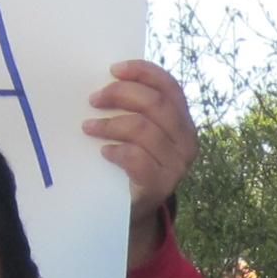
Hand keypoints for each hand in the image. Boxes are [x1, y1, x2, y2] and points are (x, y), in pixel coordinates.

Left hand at [86, 60, 197, 258]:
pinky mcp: (160, 185)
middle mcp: (187, 141)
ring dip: (110, 124)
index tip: (114, 69)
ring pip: (143, 129)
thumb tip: (108, 79)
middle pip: (156, 104)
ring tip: (89, 127)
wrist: (134, 208)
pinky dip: (116, 151)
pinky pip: (136, 158)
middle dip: (121, 94)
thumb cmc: (133, 161)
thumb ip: (136, 108)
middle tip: (94, 99)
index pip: (169, 87)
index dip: (143, 72)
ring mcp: (176, 165)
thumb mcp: (139, 131)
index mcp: (184, 121)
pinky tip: (104, 152)